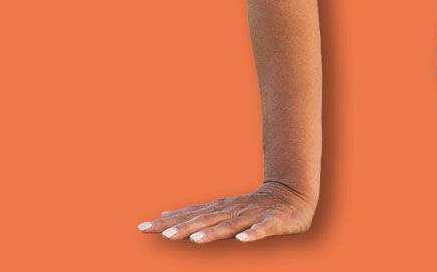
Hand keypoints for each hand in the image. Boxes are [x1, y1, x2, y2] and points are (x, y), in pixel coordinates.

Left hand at [138, 181, 315, 243]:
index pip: (188, 216)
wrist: (292, 194)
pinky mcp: (272, 222)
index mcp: (218, 210)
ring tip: (195, 240)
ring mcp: (251, 216)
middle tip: (162, 235)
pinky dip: (252, 235)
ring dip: (213, 233)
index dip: (167, 223)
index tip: (143, 227)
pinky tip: (242, 242)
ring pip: (230, 227)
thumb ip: (194, 215)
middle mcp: (231, 212)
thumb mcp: (220, 210)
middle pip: (204, 221)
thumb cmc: (252, 206)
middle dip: (184, 228)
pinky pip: (262, 230)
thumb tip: (164, 216)